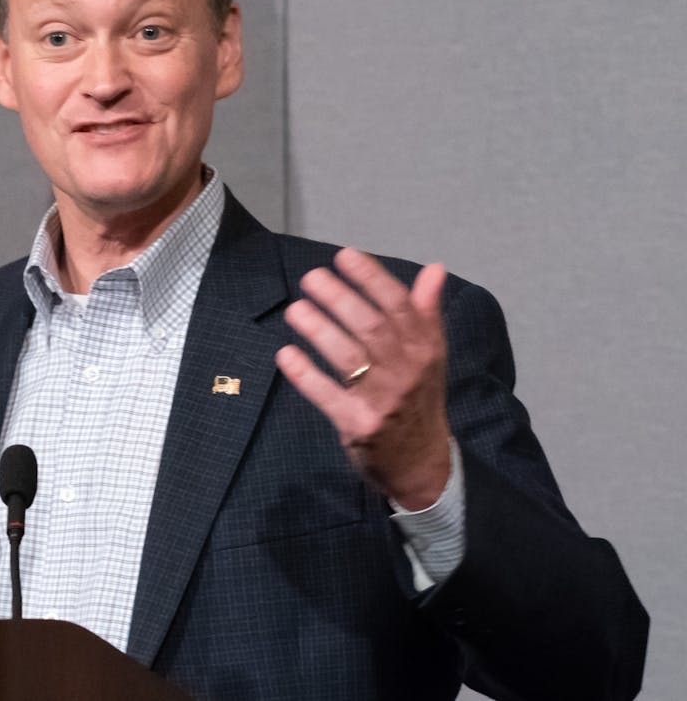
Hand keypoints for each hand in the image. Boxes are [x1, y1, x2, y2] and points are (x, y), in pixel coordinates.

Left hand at [275, 248, 451, 509]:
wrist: (422, 464)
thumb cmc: (419, 399)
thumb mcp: (431, 356)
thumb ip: (425, 312)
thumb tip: (434, 268)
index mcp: (425, 349)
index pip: (399, 305)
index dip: (371, 278)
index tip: (344, 256)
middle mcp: (407, 371)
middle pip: (370, 326)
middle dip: (338, 298)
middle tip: (311, 278)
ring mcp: (384, 400)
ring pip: (347, 357)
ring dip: (318, 330)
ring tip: (295, 310)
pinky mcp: (359, 426)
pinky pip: (328, 395)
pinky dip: (305, 374)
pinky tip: (285, 355)